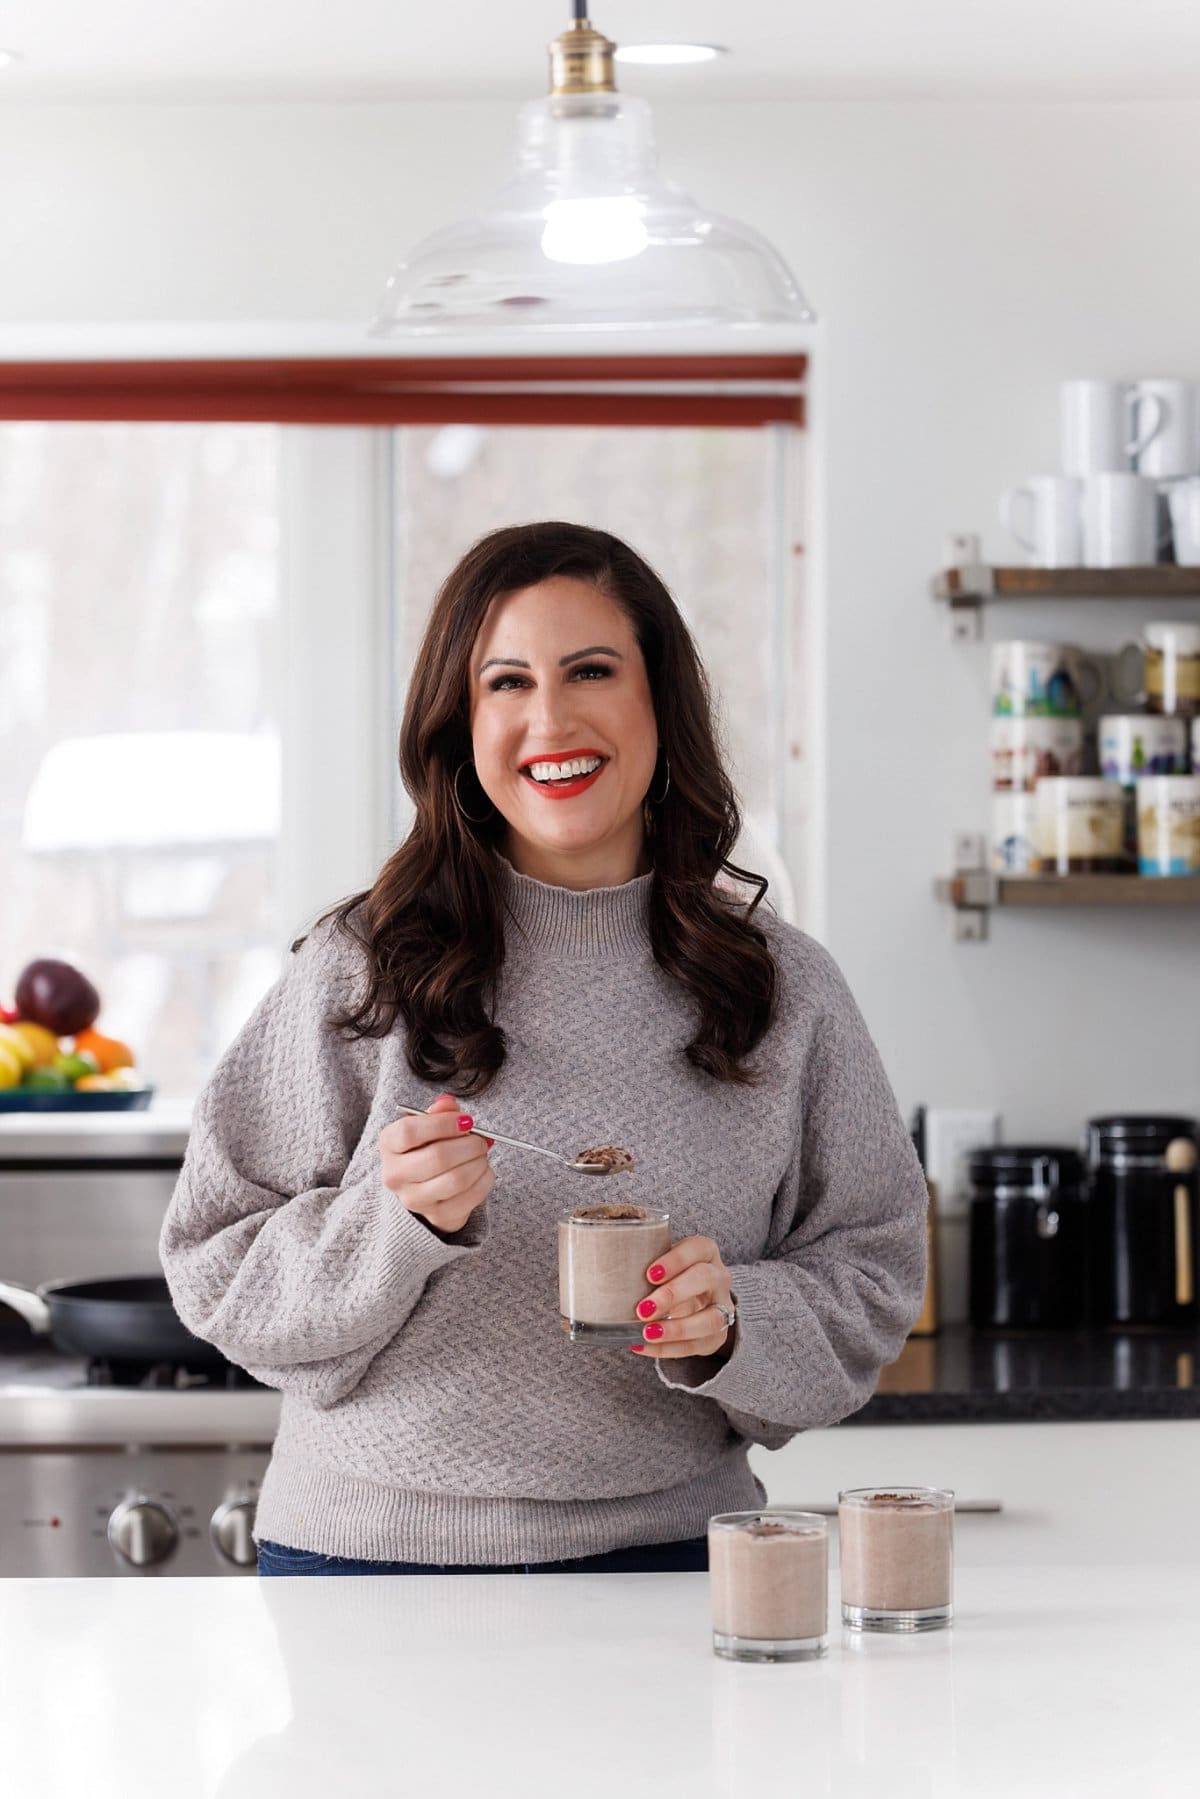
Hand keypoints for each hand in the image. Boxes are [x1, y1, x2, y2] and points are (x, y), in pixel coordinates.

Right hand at [379, 1093, 494, 1235]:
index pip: (409, 1132)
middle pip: (437, 1157)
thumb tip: (449, 1103)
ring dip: (478, 1163)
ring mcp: (413, 1199)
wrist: (424, 1188)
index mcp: (388, 1144)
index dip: (443, 1124)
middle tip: (481, 1140)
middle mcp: (395, 1174)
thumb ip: (439, 1112)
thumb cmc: (426, 1149)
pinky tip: (484, 1171)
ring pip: (456, 1179)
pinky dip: (484, 1180)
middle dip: (469, 1145)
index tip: (466, 1121)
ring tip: (482, 1155)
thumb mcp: (427, 1126)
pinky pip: (469, 1197)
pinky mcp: (436, 1216)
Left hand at [630, 1234, 734, 1360]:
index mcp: (705, 1252)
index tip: (649, 1274)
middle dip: (673, 1294)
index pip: (698, 1248)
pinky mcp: (717, 1335)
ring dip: (676, 1328)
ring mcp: (722, 1307)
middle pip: (705, 1279)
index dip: (676, 1260)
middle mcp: (719, 1277)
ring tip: (646, 1333)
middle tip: (643, 1308)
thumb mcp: (660, 1264)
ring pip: (710, 1318)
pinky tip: (643, 1346)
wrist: (696, 1303)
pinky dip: (669, 1349)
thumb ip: (637, 1262)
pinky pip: (697, 1345)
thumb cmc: (668, 1277)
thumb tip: (592, 1267)